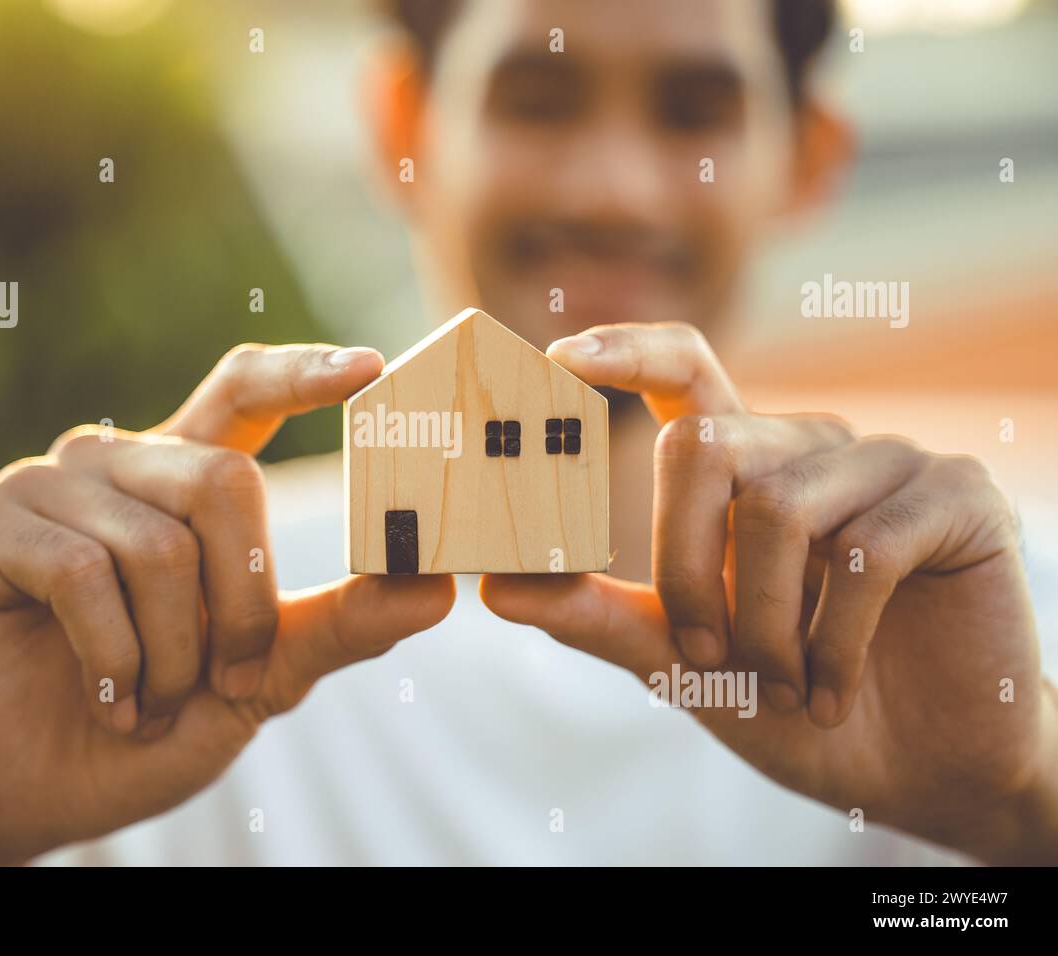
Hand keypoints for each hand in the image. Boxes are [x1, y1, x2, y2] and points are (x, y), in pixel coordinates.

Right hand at [0, 344, 454, 861]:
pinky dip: (112, 660)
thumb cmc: (149, 718)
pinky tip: (105, 697)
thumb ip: (337, 625)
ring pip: (158, 543)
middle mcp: (113, 464)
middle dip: (245, 603)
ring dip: (173, 654)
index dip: (302, 373)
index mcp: (179, 480)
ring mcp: (41, 485)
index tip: (371, 369)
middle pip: (223, 482)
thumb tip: (437, 587)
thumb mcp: (259, 675)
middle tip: (230, 677)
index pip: (243, 391)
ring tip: (149, 702)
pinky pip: (78, 573)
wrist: (31, 788)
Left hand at [481, 323, 1057, 861]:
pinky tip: (833, 692)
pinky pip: (867, 550)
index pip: (682, 372)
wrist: (920, 769)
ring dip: (764, 624)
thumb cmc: (794, 704)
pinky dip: (834, 643)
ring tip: (786, 685)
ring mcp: (888, 464)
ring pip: (777, 507)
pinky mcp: (956, 496)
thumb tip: (494, 585)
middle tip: (707, 654)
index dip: (625, 350)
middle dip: (682, 568)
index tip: (558, 358)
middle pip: (700, 445)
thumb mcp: (682, 661)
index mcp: (744, 468)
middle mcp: (810, 448)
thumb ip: (597, 616)